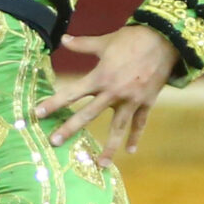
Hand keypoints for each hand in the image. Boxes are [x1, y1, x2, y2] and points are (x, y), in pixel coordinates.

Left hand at [33, 24, 176, 165]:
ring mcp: (131, 100)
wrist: (166, 40)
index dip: (54, 103)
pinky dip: (136, 137)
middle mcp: (113, 92)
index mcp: (100, 77)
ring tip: (100, 164)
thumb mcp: (105, 41)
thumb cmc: (133, 38)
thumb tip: (62, 39)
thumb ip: (83, 44)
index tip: (38, 113)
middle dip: (69, 129)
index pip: (72, 93)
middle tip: (54, 142)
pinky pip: (140, 123)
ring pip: (117, 128)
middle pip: (87, 114)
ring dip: (109, 147)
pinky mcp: (147, 102)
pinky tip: (130, 151)